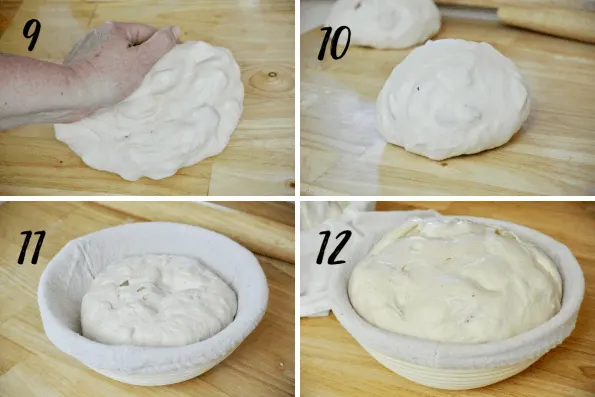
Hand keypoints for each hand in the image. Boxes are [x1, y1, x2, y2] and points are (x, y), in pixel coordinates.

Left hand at [66, 21, 180, 117]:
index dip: (162, 46)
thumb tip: (175, 30)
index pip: (148, 32)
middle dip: (146, 59)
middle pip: (133, 44)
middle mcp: (102, 34)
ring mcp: (90, 49)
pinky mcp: (83, 64)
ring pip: (120, 56)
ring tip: (138, 84)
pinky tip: (119, 88)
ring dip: (131, 68)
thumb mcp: (141, 61)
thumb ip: (160, 45)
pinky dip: (116, 75)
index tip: (171, 61)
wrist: (72, 93)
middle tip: (155, 76)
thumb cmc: (108, 77)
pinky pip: (108, 67)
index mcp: (116, 29)